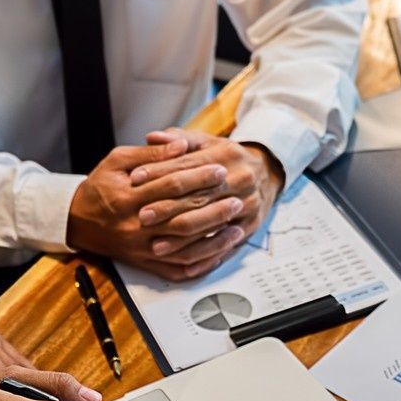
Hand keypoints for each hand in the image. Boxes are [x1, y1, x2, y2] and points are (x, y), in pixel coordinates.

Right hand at [66, 140, 239, 277]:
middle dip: (213, 210)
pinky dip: (200, 264)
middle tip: (237, 199)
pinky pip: (176, 270)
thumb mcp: (118, 160)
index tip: (220, 169)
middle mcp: (134, 228)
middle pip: (181, 221)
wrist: (76, 220)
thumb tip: (181, 145)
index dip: (198, 177)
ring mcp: (140, 250)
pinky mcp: (144, 264)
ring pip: (184, 250)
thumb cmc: (99, 187)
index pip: (170, 187)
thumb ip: (151, 154)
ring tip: (236, 229)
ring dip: (213, 241)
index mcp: (127, 198)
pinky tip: (218, 254)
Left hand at [130, 128, 284, 277]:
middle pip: (198, 197)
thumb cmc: (226, 159)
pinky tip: (182, 263)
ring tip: (155, 245)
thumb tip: (151, 137)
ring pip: (210, 225)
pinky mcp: (250, 227)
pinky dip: (202, 257)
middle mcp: (240, 180)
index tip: (134, 179)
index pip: (187, 165)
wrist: (266, 174)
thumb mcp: (206, 142)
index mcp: (226, 155)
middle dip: (167, 208)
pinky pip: (224, 246)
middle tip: (141, 216)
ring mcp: (247, 205)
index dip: (158, 172)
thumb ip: (178, 139)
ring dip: (181, 238)